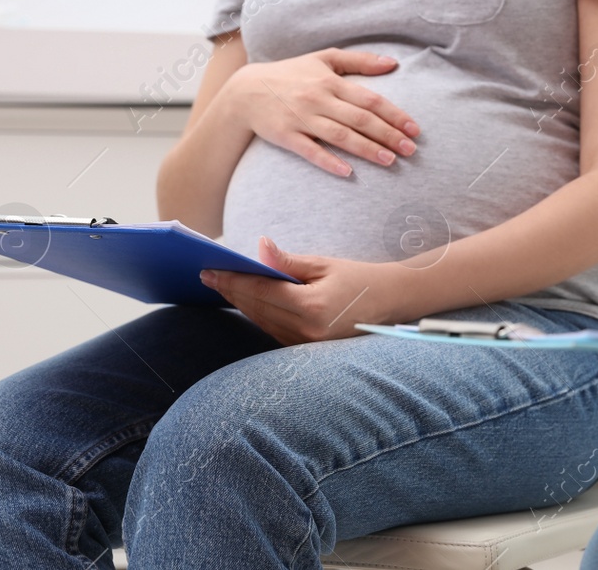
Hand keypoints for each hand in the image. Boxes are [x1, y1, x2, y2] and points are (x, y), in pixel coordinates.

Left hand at [200, 237, 411, 345]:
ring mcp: (306, 344)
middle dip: (231, 291)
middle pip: (256, 309)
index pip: (261, 291)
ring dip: (240, 303)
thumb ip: (288, 260)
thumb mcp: (324, 264)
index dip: (233, 280)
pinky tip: (245, 301)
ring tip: (221, 285)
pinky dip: (257, 313)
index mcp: (312, 306)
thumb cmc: (358, 278)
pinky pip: (273, 330)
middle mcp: (307, 331)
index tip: (209, 270)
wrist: (390, 303)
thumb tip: (258, 247)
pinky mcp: (306, 350)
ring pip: (261, 321)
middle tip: (207, 275)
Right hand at [228, 48, 420, 175]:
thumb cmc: (291, 74)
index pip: (370, 99)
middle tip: (411, 150)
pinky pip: (310, 151)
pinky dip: (329, 162)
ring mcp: (301, 118)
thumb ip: (360, 61)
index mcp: (330, 80)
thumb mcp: (323, 58)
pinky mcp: (285, 136)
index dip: (395, 114)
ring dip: (367, 150)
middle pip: (360, 119)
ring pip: (340, 136)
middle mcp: (318, 98)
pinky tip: (348, 173)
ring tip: (390, 161)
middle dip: (388, 135)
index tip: (414, 129)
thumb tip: (394, 63)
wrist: (246, 90)